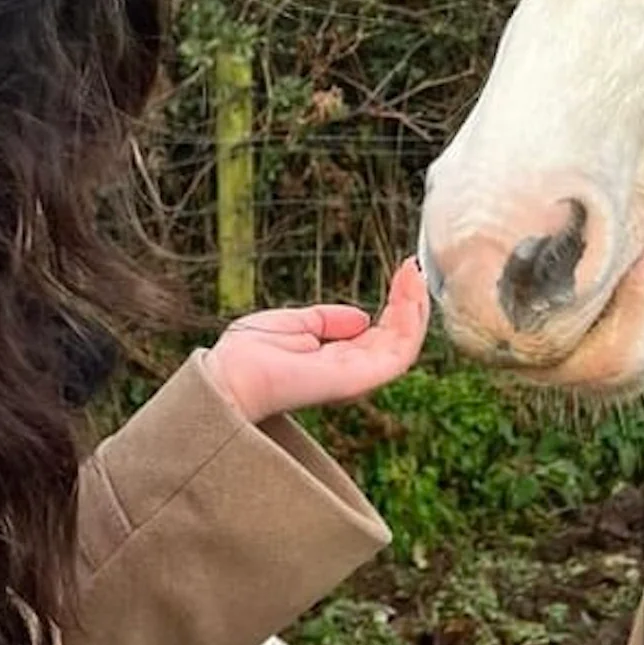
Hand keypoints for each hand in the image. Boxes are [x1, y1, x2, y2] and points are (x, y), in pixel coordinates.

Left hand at [205, 259, 429, 425]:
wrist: (228, 376)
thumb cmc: (247, 356)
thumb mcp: (292, 324)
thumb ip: (325, 320)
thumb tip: (362, 317)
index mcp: (336, 362)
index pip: (380, 336)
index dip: (395, 305)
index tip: (403, 271)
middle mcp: (351, 372)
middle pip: (398, 339)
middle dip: (410, 302)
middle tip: (412, 267)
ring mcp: (357, 377)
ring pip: (405, 344)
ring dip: (414, 306)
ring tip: (414, 273)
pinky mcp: (358, 377)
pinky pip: (399, 351)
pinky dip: (410, 319)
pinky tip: (408, 289)